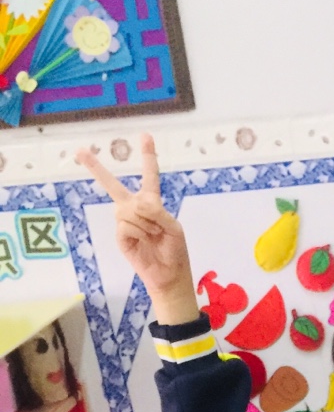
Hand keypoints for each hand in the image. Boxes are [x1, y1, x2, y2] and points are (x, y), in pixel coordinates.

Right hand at [76, 133, 198, 324]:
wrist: (168, 275)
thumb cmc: (174, 251)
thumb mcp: (174, 228)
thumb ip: (158, 212)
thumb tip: (137, 203)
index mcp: (153, 203)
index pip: (150, 177)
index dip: (148, 157)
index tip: (145, 136)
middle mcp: (135, 208)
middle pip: (114, 186)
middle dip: (96, 168)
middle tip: (80, 150)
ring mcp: (125, 221)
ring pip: (127, 209)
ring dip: (144, 223)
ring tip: (153, 236)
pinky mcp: (120, 236)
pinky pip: (125, 224)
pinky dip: (138, 232)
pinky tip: (143, 241)